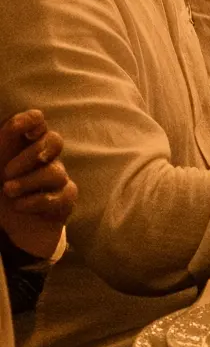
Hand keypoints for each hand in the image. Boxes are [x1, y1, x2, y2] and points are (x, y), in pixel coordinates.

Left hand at [0, 109, 76, 260]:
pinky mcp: (65, 199)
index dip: (31, 121)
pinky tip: (20, 206)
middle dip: (31, 155)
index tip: (18, 130)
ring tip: (8, 192)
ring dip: (27, 183)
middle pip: (54, 141)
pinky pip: (60, 196)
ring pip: (55, 172)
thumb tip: (15, 124)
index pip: (37, 121)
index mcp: (24, 144)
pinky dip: (36, 202)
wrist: (8, 225)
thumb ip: (1, 144)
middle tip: (7, 172)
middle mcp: (45, 157)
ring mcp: (58, 178)